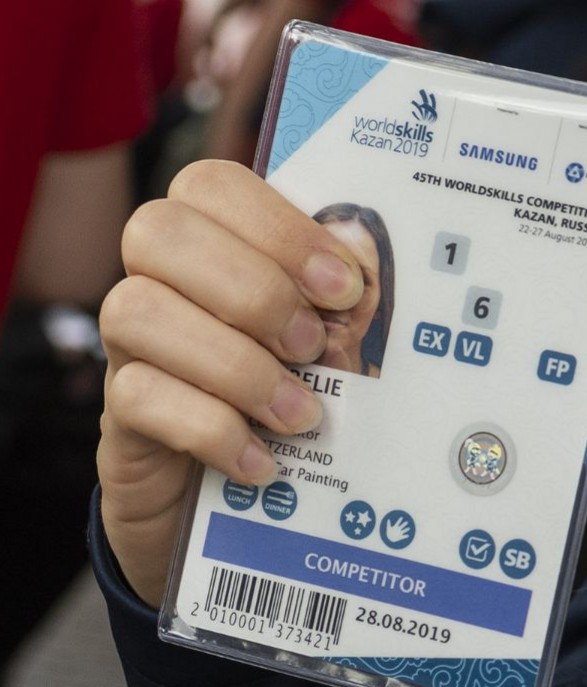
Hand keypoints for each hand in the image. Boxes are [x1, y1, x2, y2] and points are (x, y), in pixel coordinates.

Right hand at [98, 161, 363, 604]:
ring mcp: (129, 348)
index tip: (342, 286)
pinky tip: (263, 460)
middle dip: (251, 288)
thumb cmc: (296, 397)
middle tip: (313, 346)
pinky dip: (211, 429)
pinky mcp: (119, 416)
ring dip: (234, 364)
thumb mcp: (331, 348)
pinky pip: (136, 398)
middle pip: (157, 232)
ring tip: (301, 414)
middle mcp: (158, 281)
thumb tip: (366, 263)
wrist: (239, 501)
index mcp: (215, 243)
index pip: (211, 185)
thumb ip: (343, 304)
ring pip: (135, 312)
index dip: (278, 226)